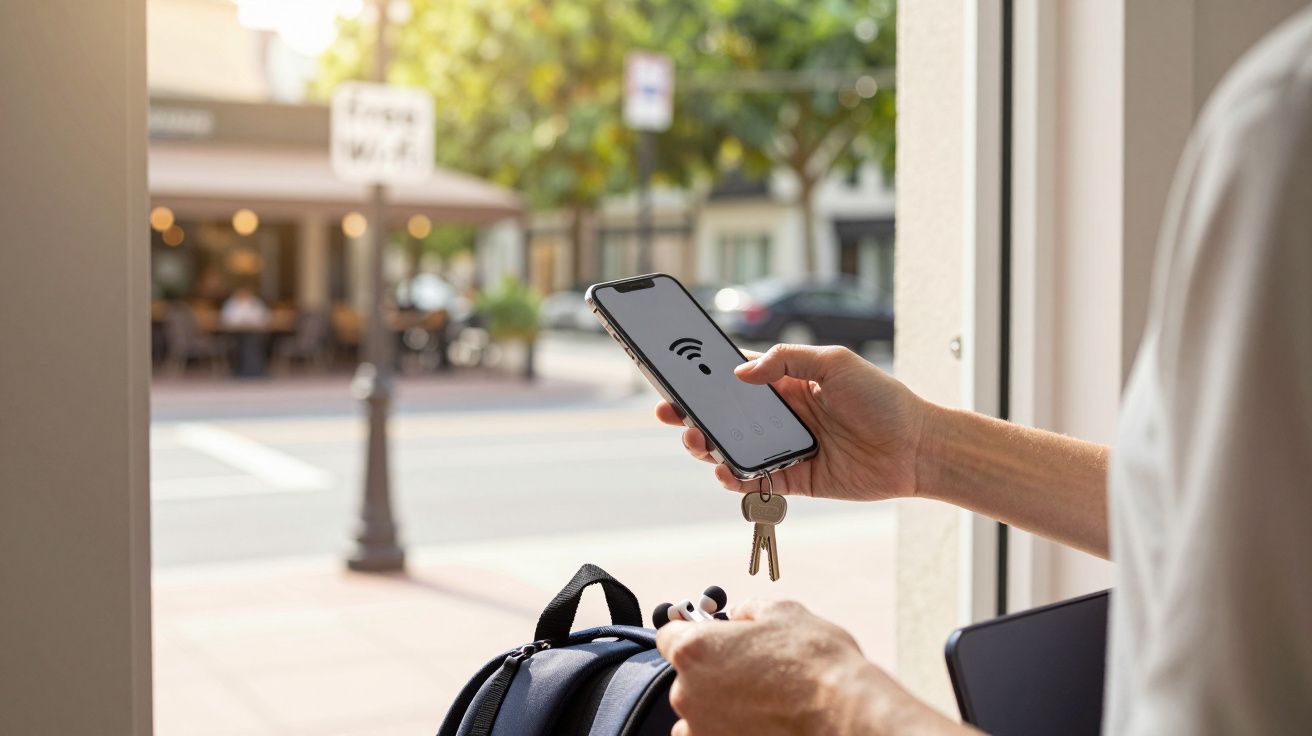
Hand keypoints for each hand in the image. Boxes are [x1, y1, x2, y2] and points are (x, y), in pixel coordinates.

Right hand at [655, 344, 930, 501]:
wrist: (918, 447)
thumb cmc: (882, 399)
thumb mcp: (835, 363)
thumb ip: (787, 359)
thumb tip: (741, 373)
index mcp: (788, 383)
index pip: (736, 379)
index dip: (705, 380)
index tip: (677, 379)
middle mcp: (783, 416)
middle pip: (726, 417)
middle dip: (695, 416)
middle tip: (673, 415)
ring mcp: (787, 448)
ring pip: (734, 449)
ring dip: (709, 447)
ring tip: (698, 442)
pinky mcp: (796, 480)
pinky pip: (755, 481)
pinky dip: (735, 478)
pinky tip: (724, 471)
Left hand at [656, 600, 962, 735]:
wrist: (842, 714)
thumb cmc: (815, 663)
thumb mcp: (782, 613)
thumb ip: (747, 611)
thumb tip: (740, 615)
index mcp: (694, 650)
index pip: (669, 636)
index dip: (691, 633)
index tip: (710, 638)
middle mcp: (687, 693)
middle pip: (684, 677)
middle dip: (711, 671)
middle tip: (750, 670)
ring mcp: (702, 730)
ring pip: (696, 714)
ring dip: (716, 706)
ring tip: (759, 701)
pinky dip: (727, 729)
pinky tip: (758, 721)